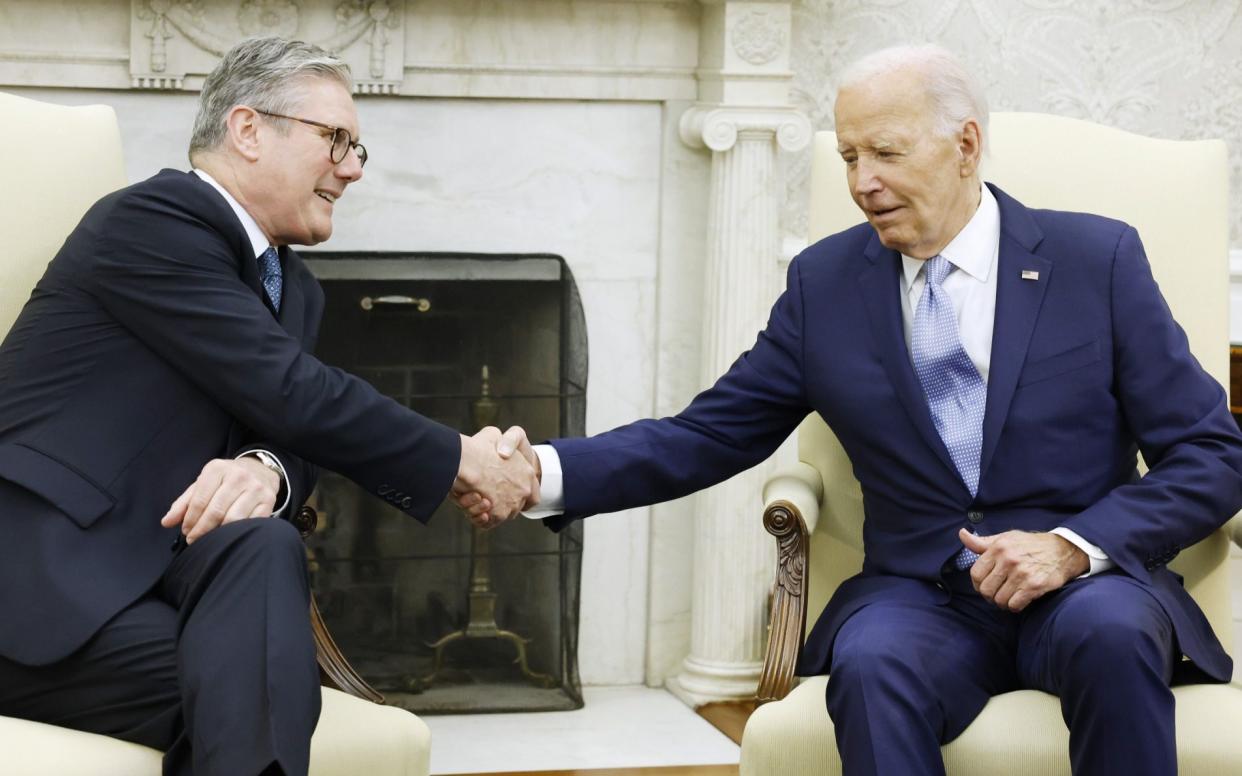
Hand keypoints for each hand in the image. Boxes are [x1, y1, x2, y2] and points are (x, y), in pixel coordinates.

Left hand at [160, 457, 280, 543]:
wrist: (259, 470)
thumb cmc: (225, 480)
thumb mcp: (203, 484)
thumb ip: (183, 503)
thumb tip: (166, 522)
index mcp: (217, 469)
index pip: (199, 501)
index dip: (190, 520)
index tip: (186, 531)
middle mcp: (238, 476)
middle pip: (215, 511)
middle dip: (202, 530)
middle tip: (194, 540)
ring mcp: (255, 488)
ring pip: (233, 519)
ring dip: (219, 534)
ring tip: (211, 539)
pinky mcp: (268, 500)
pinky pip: (251, 522)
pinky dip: (238, 532)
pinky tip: (230, 535)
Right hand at [452, 426, 538, 528]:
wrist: (465, 462)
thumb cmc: (477, 448)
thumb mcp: (494, 435)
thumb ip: (500, 442)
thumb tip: (499, 447)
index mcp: (527, 473)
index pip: (532, 493)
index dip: (520, 494)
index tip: (506, 492)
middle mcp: (523, 490)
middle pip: (515, 506)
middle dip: (500, 503)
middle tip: (484, 496)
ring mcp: (511, 504)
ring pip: (500, 515)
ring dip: (486, 510)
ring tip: (472, 497)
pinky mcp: (498, 515)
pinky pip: (487, 523)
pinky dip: (478, 517)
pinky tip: (470, 507)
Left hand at [962, 528, 1089, 611]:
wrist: (1062, 551)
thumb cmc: (1030, 545)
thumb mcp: (1006, 538)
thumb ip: (982, 542)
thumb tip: (962, 534)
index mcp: (998, 548)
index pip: (975, 573)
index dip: (977, 583)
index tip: (984, 585)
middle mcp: (1008, 560)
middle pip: (986, 589)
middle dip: (989, 595)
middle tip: (997, 593)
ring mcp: (1021, 574)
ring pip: (999, 599)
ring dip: (1002, 602)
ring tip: (1008, 597)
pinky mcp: (1034, 586)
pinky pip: (1014, 605)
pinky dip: (1014, 607)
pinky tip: (1019, 600)